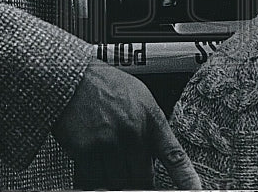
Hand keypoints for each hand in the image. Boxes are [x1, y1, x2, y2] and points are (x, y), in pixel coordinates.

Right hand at [52, 59, 200, 189]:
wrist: (70, 76)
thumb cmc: (105, 85)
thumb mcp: (139, 97)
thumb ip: (149, 128)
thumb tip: (154, 159)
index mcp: (150, 118)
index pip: (174, 156)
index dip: (186, 179)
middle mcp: (132, 132)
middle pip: (143, 179)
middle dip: (140, 184)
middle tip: (134, 178)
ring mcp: (109, 143)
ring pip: (119, 184)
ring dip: (116, 183)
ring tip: (110, 166)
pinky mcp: (85, 151)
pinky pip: (93, 182)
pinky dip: (94, 183)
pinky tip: (94, 170)